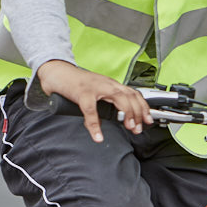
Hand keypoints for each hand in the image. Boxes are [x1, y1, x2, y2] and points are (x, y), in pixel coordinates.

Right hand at [35, 60, 150, 143]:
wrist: (58, 72)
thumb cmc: (76, 83)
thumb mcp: (96, 92)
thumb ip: (106, 103)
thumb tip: (113, 119)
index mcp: (112, 84)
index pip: (134, 93)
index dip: (143, 107)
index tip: (148, 120)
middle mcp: (107, 84)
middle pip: (130, 96)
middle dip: (138, 113)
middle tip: (138, 128)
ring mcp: (95, 87)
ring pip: (118, 99)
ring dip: (126, 114)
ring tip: (128, 127)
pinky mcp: (82, 93)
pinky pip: (91, 111)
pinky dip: (95, 125)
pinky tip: (97, 135)